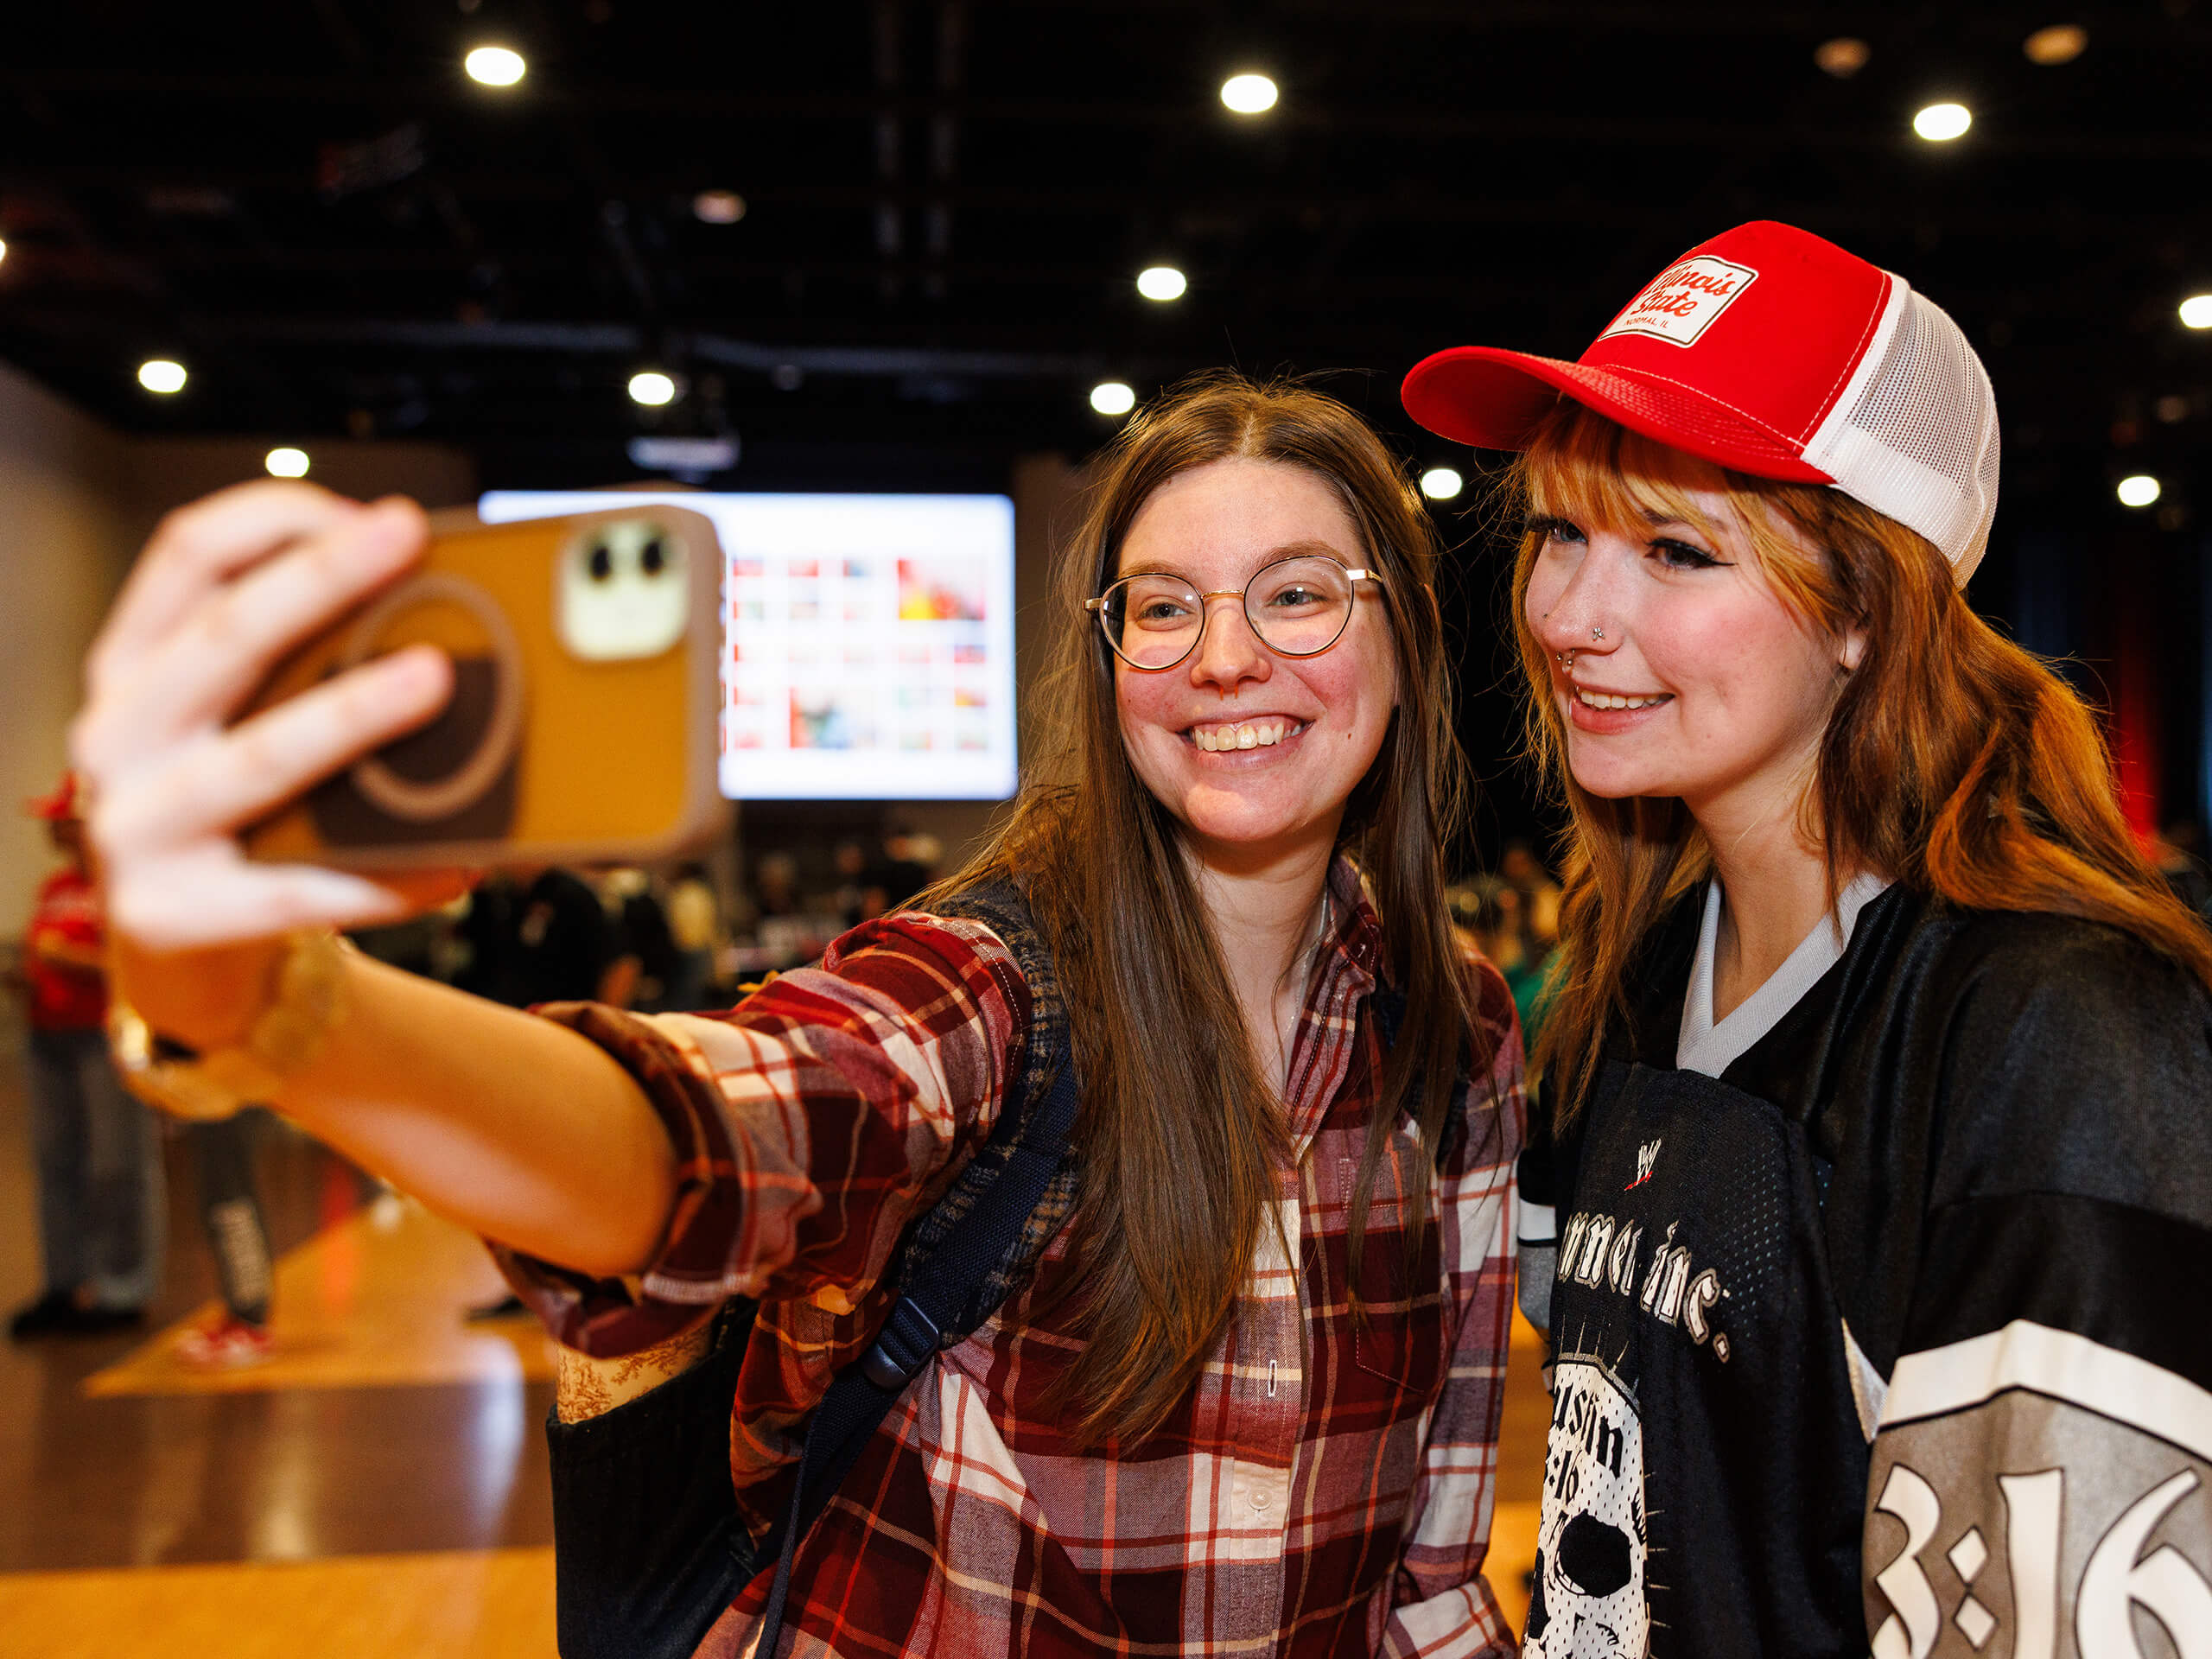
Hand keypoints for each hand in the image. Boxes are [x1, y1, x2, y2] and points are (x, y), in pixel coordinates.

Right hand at [70, 482, 464, 1047]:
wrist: (182, 954)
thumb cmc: (240, 814)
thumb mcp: (238, 722)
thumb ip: (302, 667)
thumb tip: (446, 616)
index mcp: (134, 668)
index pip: (188, 556)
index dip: (278, 518)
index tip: (374, 510)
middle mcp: (117, 736)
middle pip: (224, 636)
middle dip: (321, 579)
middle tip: (410, 540)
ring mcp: (136, 830)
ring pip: (256, 758)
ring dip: (350, 713)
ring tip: (435, 678)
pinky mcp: (175, 915)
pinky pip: (300, 889)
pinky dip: (384, 872)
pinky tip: (456, 859)